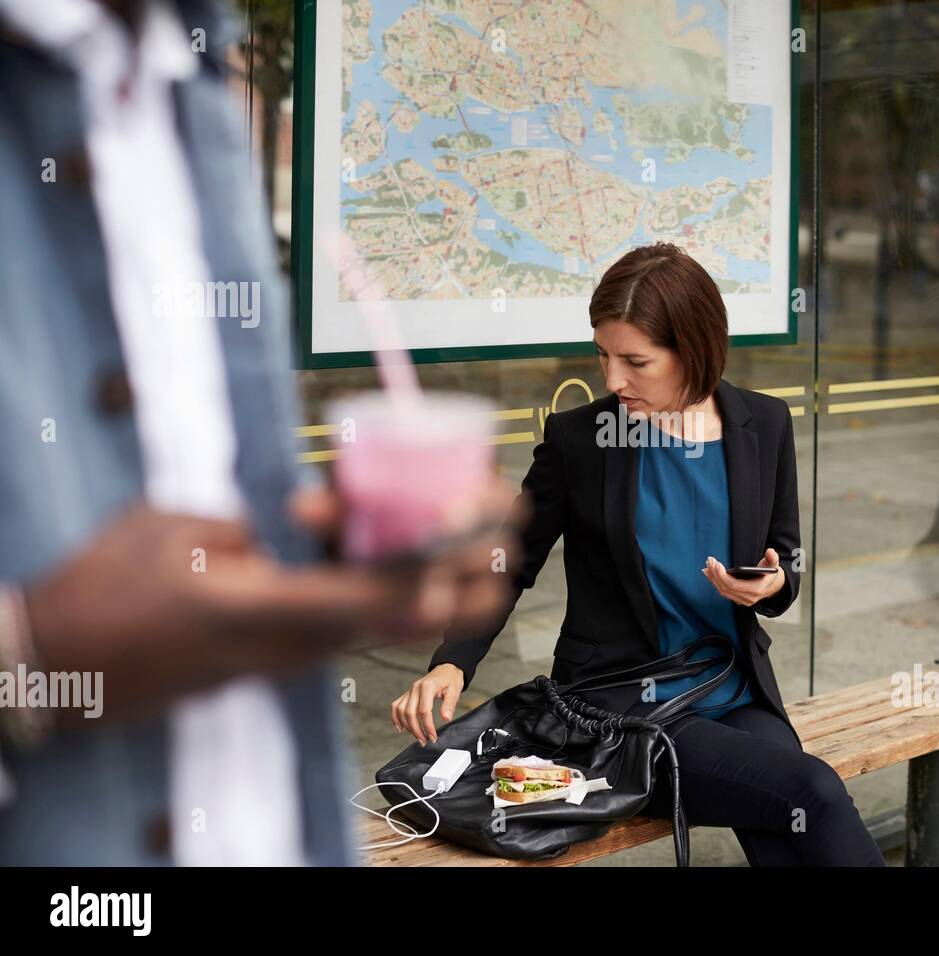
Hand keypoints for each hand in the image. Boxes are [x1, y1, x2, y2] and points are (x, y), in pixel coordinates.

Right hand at [25, 479, 518, 725]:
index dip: (438, 563)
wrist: (60, 667)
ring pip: (377, 623)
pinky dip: (384, 594)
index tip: (486, 533)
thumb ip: (262, 528)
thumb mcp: (179, 532)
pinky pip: (345, 626)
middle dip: (459, 579)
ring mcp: (283, 657)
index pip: (372, 593)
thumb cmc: (105, 587)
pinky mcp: (275, 657)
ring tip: (485, 556)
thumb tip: (316, 525)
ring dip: (433, 588)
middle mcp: (287, 645)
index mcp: (260, 608)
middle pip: (393, 615)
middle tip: (508, 540)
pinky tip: (412, 565)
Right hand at [391, 664, 464, 744]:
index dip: (428, 726)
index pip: (424, 710)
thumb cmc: (451, 679)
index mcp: (427, 686)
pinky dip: (396, 718)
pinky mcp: (407, 694)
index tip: (433, 737)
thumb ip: (450, 704)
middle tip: (425, 741)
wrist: (446, 669)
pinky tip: (401, 728)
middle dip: (416, 730)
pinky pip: (397, 706)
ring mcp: (410, 691)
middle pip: (410, 713)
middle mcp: (415, 688)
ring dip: (407, 726)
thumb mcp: (455, 690)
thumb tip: (446, 718)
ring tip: (417, 737)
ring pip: (401, 711)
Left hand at [701, 548, 784, 607]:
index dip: (722, 576)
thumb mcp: (773, 564)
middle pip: (725, 588)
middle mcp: (748, 598)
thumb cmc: (770, 574)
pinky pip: (723, 591)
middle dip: (716, 574)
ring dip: (713, 578)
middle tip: (710, 561)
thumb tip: (770, 551)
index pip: (734, 585)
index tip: (717, 564)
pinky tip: (709, 573)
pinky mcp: (736, 598)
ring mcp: (742, 600)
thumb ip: (773, 557)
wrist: (772, 585)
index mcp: (756, 590)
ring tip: (708, 565)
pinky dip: (715, 582)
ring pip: (722, 590)